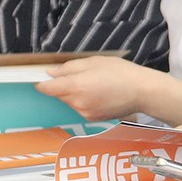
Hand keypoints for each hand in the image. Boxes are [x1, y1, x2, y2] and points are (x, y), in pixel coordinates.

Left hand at [38, 57, 181, 122]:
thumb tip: (52, 73)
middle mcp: (77, 103)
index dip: (42, 82)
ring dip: (75, 93)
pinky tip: (101, 94)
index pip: (47, 88)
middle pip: (59, 94)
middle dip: (64, 86)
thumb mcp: (94, 62)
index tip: (39, 79)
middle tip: (81, 75)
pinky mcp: (93, 119)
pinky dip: (85, 101)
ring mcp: (85, 113)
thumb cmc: (121, 72)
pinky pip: (81, 108)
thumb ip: (70, 68)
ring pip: (70, 101)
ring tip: (96, 84)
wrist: (142, 91)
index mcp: (75, 87)